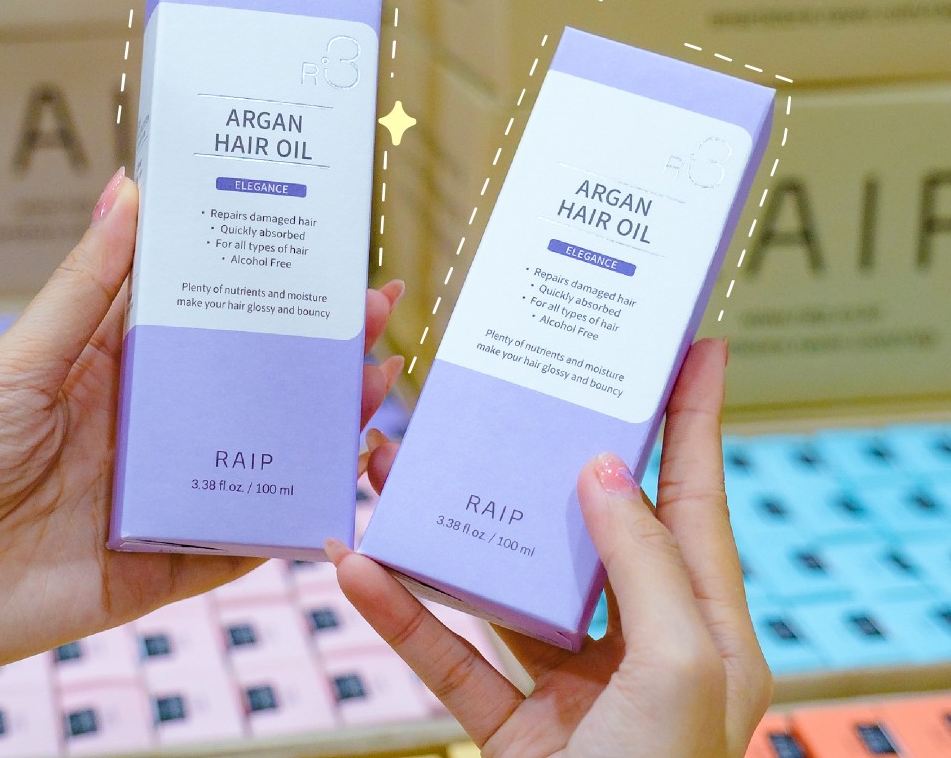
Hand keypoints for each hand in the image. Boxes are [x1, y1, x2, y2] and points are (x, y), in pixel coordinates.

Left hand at [0, 169, 403, 679]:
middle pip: (256, 389)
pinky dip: (287, 528)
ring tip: (378, 393)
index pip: (217, 325)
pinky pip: (238, 545)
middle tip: (379, 319)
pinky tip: (338, 498)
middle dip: (321, 355)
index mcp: (122, 372)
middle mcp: (154, 430)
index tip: (329, 261)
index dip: (273, 294)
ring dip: (324, 432)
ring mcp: (165, 497)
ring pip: (265, 460)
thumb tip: (131, 187)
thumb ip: (88, 285)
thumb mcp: (23, 360)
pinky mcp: (161, 567)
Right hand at [327, 339, 771, 757]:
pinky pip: (448, 651)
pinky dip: (402, 612)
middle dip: (539, 451)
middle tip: (510, 380)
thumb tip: (602, 469)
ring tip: (393, 462)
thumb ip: (644, 563)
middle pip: (585, 519)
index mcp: (705, 624)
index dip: (697, 412)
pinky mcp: (510, 721)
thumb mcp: (680, 673)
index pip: (696, 490)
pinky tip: (357, 566)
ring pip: (502, 578)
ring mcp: (571, 680)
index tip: (692, 344)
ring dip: (445, 525)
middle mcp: (640, 640)